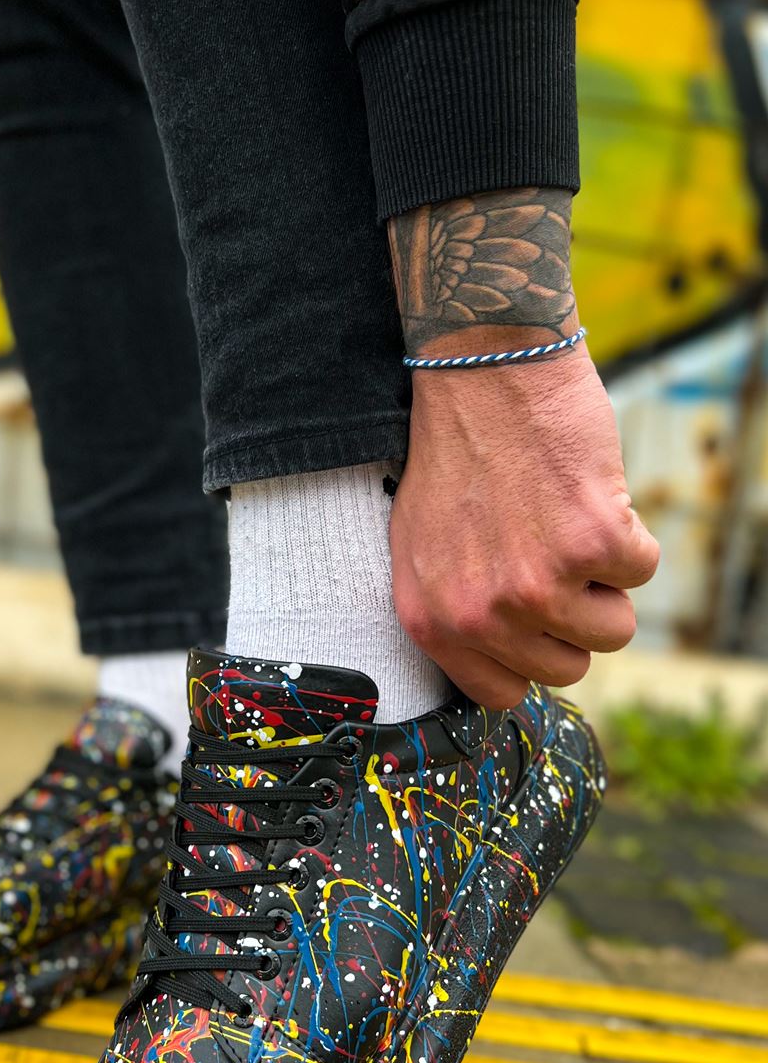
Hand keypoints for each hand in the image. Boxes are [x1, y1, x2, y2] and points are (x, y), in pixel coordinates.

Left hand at [390, 347, 659, 708]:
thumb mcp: (421, 544)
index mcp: (431, 620)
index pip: (502, 693)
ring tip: (565, 521)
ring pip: (614, 629)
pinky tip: (586, 492)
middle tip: (551, 554)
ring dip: (605, 579)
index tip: (537, 623)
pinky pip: (641, 570)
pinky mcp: (592, 544)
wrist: (482, 369)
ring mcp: (537, 583)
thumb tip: (499, 660)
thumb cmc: (455, 449)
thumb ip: (454, 609)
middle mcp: (480, 613)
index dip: (530, 655)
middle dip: (573, 615)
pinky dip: (630, 531)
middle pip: (567, 667)